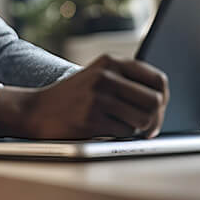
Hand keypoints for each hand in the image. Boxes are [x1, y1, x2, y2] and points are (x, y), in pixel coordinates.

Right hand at [0, 54, 168, 139]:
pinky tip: (107, 131)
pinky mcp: (92, 119)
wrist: (35, 110)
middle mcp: (106, 75)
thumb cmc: (72, 97)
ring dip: (138, 130)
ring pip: (143, 119)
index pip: (158, 80)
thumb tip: (162, 101)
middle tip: (146, 128)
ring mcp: (98, 97)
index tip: (157, 110)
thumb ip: (126, 80)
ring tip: (125, 128)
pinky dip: (121, 137)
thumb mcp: (98, 75)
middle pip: (155, 101)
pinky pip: (125, 133)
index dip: (163, 99)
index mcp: (111, 62)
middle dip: (155, 119)